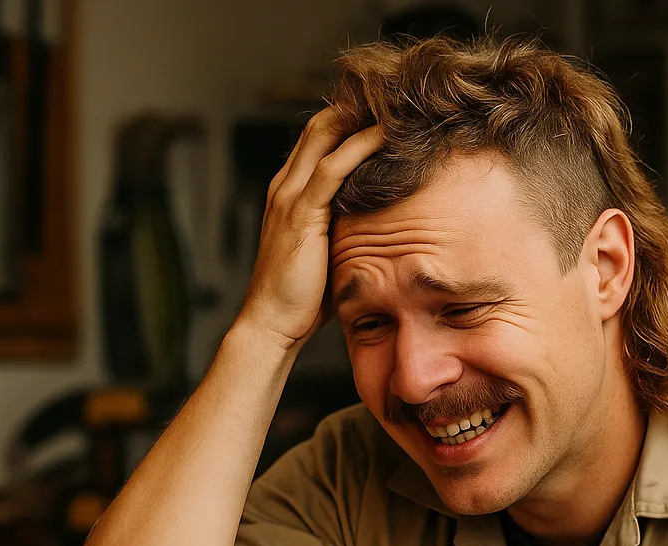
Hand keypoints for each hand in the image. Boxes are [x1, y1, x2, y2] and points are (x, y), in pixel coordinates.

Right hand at [234, 108, 381, 350]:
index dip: (347, 122)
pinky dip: (358, 147)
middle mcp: (285, 187)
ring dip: (360, 118)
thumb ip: (342, 233)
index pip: (317, 142)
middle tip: (394, 101)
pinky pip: (332, 168)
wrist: (272, 322)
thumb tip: (376, 231)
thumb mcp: (325, 255)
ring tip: (395, 106)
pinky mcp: (302, 214)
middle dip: (355, 109)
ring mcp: (290, 197)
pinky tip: (384, 136)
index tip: (383, 115)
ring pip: (325, 137)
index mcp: (288, 195)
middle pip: (320, 127)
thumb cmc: (301, 299)